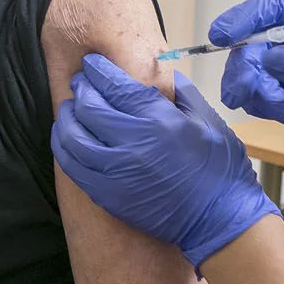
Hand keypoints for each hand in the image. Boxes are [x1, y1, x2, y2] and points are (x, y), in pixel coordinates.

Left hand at [52, 54, 279, 270]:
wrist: (218, 219)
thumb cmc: (219, 167)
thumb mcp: (207, 119)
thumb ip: (180, 92)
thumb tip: (159, 73)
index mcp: (158, 120)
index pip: (114, 86)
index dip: (98, 71)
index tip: (91, 64)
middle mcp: (131, 144)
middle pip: (88, 107)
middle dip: (81, 89)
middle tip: (80, 82)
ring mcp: (115, 172)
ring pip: (72, 136)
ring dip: (66, 117)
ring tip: (69, 108)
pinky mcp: (106, 196)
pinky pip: (72, 166)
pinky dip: (63, 146)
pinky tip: (66, 137)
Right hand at [214, 0, 283, 161]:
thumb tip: (269, 59)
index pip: (273, 6)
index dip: (244, 17)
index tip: (222, 36)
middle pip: (248, 40)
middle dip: (247, 70)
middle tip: (249, 91)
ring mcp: (281, 59)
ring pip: (243, 68)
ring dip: (256, 92)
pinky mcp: (272, 83)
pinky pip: (248, 90)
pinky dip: (262, 105)